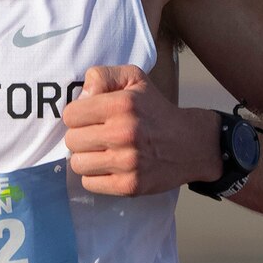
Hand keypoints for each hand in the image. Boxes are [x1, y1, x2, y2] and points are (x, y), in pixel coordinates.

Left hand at [63, 65, 221, 195]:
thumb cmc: (155, 110)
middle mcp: (124, 133)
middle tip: (97, 136)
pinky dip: (95, 177)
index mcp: (122, 104)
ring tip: (102, 152)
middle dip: (81, 137)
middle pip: (72, 141)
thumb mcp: (134, 79)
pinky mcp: (130, 186)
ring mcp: (127, 162)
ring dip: (86, 158)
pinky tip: (109, 167)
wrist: (190, 144)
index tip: (90, 118)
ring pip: (78, 164)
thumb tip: (82, 96)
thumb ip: (103, 76)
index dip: (78, 115)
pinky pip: (90, 184)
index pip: (71, 115)